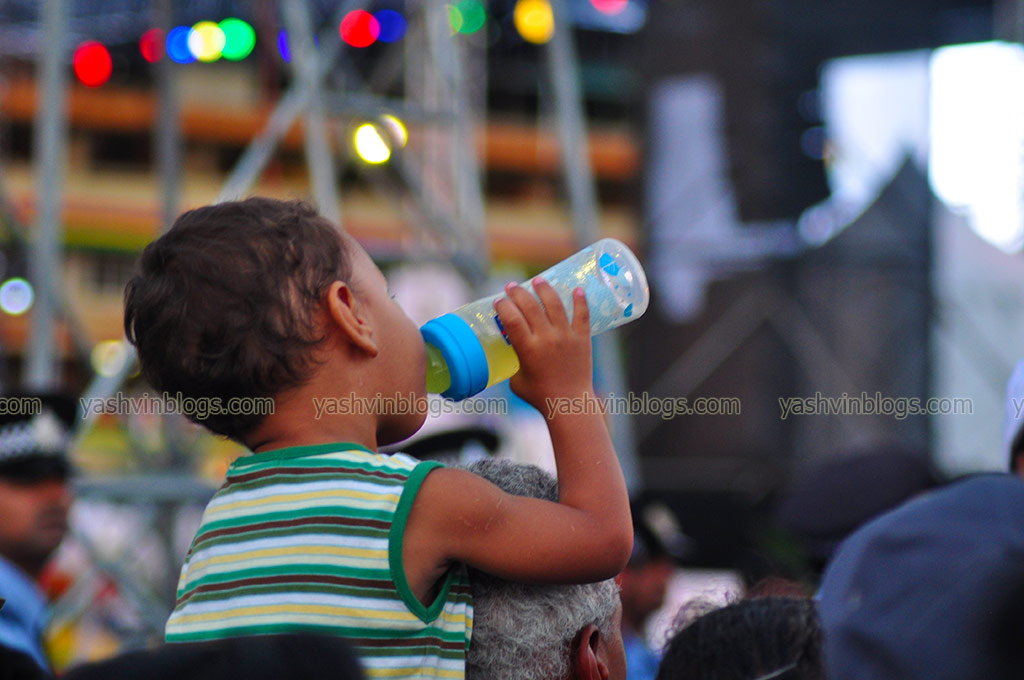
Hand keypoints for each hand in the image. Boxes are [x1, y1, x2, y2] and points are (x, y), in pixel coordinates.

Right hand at [493, 277, 592, 411]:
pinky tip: (577, 289)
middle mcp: (547, 339)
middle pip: (530, 306)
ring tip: (538, 280)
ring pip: (555, 304)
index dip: (503, 306)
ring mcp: (566, 337)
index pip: (512, 319)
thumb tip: (513, 346)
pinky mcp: (582, 339)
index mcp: (528, 349)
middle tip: (512, 286)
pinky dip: (580, 301)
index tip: (499, 301)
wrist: (569, 404)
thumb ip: (515, 360)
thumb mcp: (517, 379)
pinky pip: (582, 315)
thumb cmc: (539, 395)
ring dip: (545, 289)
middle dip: (518, 292)